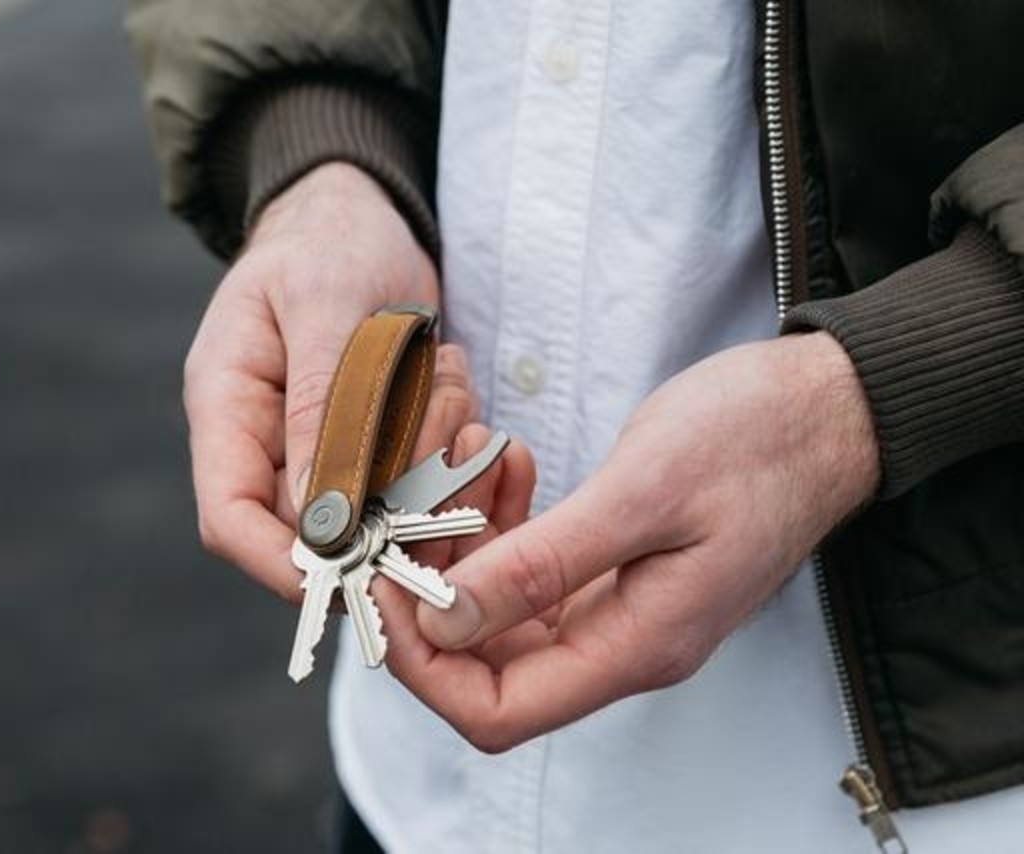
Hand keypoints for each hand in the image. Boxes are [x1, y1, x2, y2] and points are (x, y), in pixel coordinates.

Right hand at [184, 163, 441, 600]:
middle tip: (444, 415)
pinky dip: (453, 439)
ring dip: (434, 453)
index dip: (287, 562)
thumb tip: (325, 517)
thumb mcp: (323, 303)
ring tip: (443, 367)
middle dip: (396, 493)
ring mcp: (324, 449)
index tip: (363, 565)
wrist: (360, 214)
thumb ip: (321, 405)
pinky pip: (422, 479)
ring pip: (386, 509)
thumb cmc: (328, 242)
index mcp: (228, 408)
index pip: (232, 519)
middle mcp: (270, 444)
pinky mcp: (378, 446)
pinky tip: (450, 369)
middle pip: (324, 528)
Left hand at [377, 332, 879, 751]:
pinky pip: (531, 563)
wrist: (826, 407)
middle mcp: (621, 641)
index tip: (388, 582)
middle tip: (411, 507)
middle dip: (433, 589)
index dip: (425, 663)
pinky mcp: (614, 563)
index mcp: (635, 646)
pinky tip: (507, 462)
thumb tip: (444, 621)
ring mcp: (618, 604)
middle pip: (485, 662)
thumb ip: (541, 566)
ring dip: (466, 541)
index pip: (495, 711)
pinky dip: (503, 518)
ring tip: (466, 459)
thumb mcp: (642, 496)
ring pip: (500, 606)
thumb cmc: (758, 443)